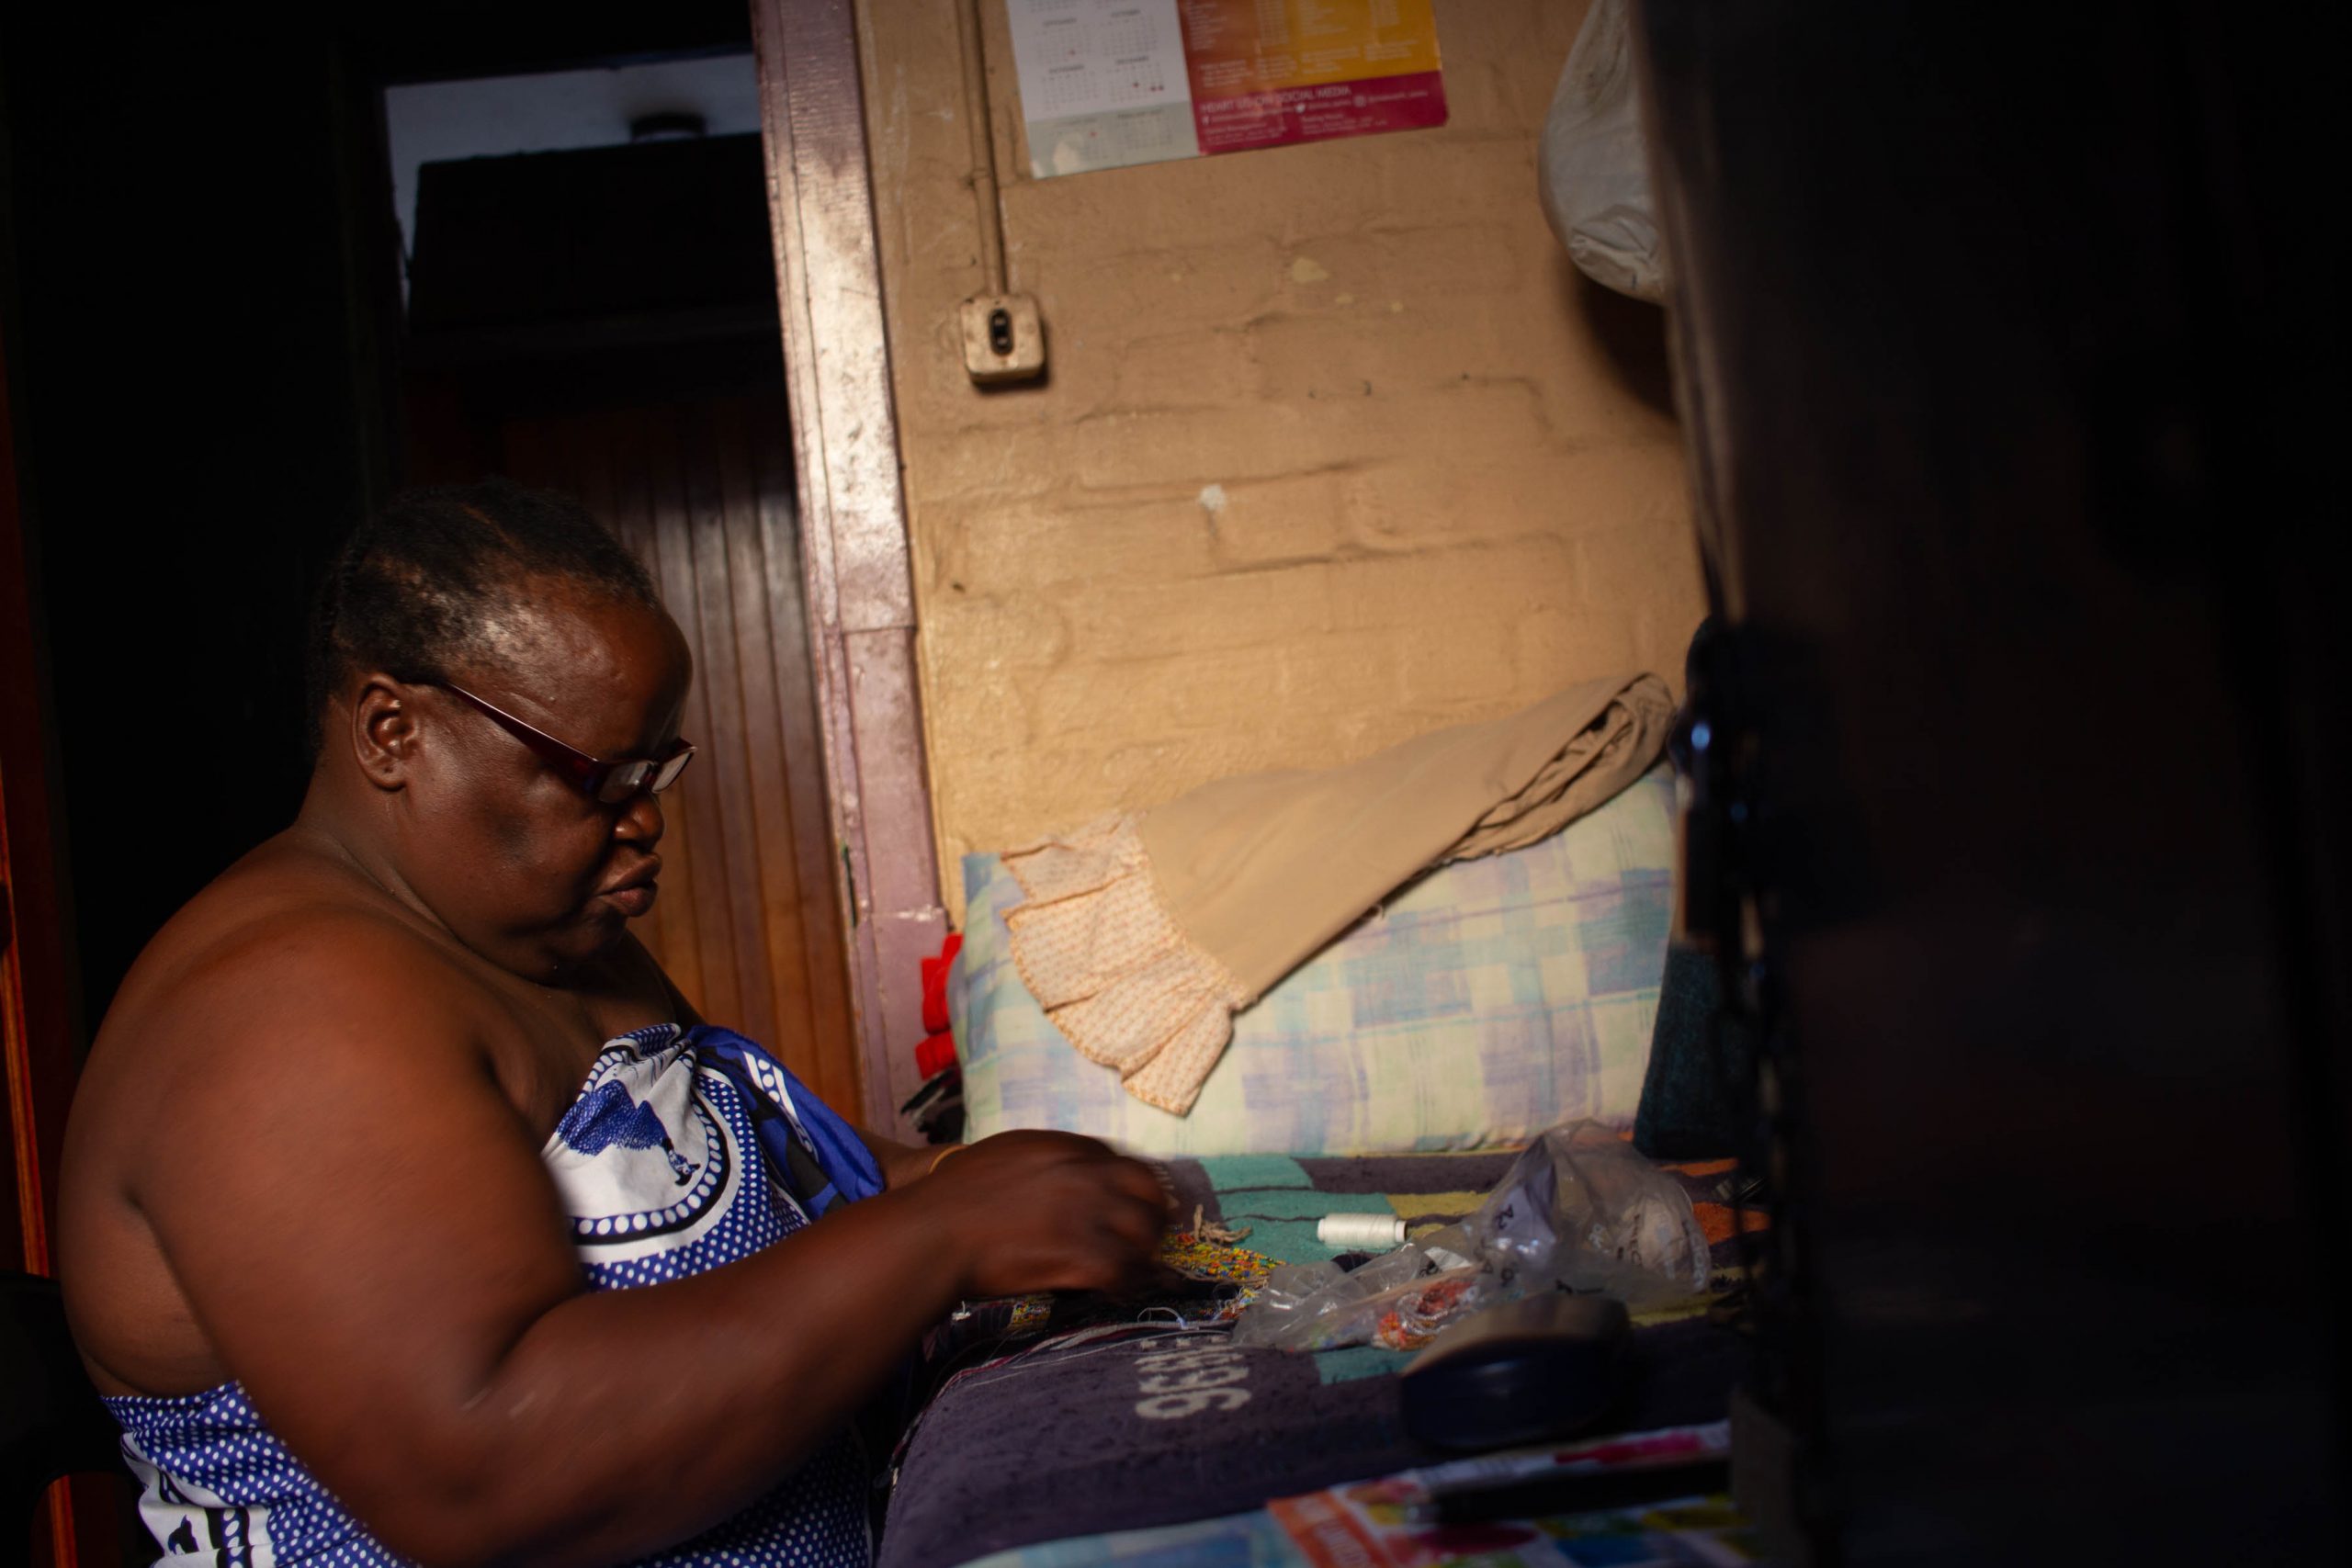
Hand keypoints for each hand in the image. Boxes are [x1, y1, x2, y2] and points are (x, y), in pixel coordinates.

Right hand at [914, 1130, 1170, 1298]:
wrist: (932, 1232)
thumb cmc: (953, 1199)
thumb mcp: (1004, 1157)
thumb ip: (1043, 1162)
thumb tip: (1064, 1178)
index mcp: (1067, 1148)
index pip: (1126, 1164)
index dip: (1134, 1191)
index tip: (1132, 1209)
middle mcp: (1085, 1174)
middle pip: (1149, 1192)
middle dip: (1154, 1217)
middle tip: (1146, 1241)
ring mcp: (1087, 1213)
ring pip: (1144, 1235)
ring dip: (1143, 1255)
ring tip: (1134, 1273)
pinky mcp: (1081, 1254)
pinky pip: (1126, 1272)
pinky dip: (1127, 1285)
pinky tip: (1117, 1293)